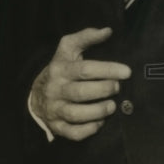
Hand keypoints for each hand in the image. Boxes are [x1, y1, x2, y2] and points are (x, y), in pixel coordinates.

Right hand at [30, 27, 130, 141]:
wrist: (36, 95)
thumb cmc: (60, 70)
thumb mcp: (68, 50)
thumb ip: (86, 38)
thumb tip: (108, 30)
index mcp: (59, 68)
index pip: (84, 69)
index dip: (107, 69)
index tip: (126, 71)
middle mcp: (55, 89)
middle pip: (81, 92)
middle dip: (105, 90)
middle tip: (118, 88)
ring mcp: (55, 109)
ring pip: (76, 113)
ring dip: (98, 111)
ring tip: (112, 106)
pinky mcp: (57, 126)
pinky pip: (73, 132)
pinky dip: (89, 129)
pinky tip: (100, 123)